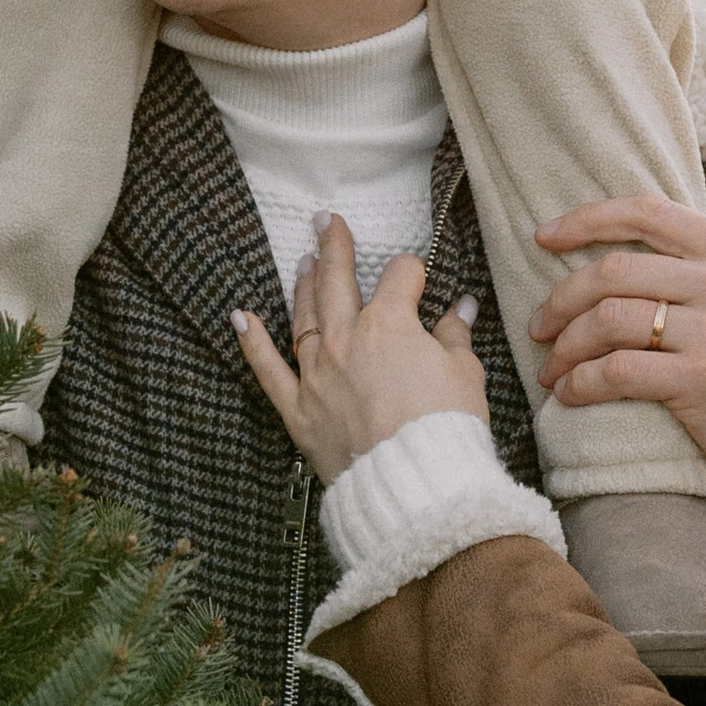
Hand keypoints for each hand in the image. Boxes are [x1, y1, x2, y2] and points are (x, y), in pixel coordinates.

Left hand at [233, 215, 489, 484]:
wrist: (415, 485)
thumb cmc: (446, 428)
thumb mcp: (464, 374)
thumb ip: (454, 336)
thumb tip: (460, 310)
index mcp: (389, 324)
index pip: (400, 277)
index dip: (413, 273)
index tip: (419, 280)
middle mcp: (345, 340)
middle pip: (338, 281)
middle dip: (334, 247)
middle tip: (326, 221)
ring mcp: (316, 374)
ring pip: (304, 317)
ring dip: (303, 286)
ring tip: (304, 262)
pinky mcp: (299, 410)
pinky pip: (268, 371)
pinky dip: (252, 344)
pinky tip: (240, 318)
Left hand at [532, 194, 705, 548]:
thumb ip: (700, 271)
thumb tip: (615, 255)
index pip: (648, 212)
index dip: (587, 219)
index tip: (544, 236)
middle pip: (615, 269)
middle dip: (561, 298)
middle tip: (538, 326)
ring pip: (608, 318)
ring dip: (564, 346)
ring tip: (551, 369)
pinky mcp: (704, 380)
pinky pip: (615, 370)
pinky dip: (579, 382)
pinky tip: (570, 394)